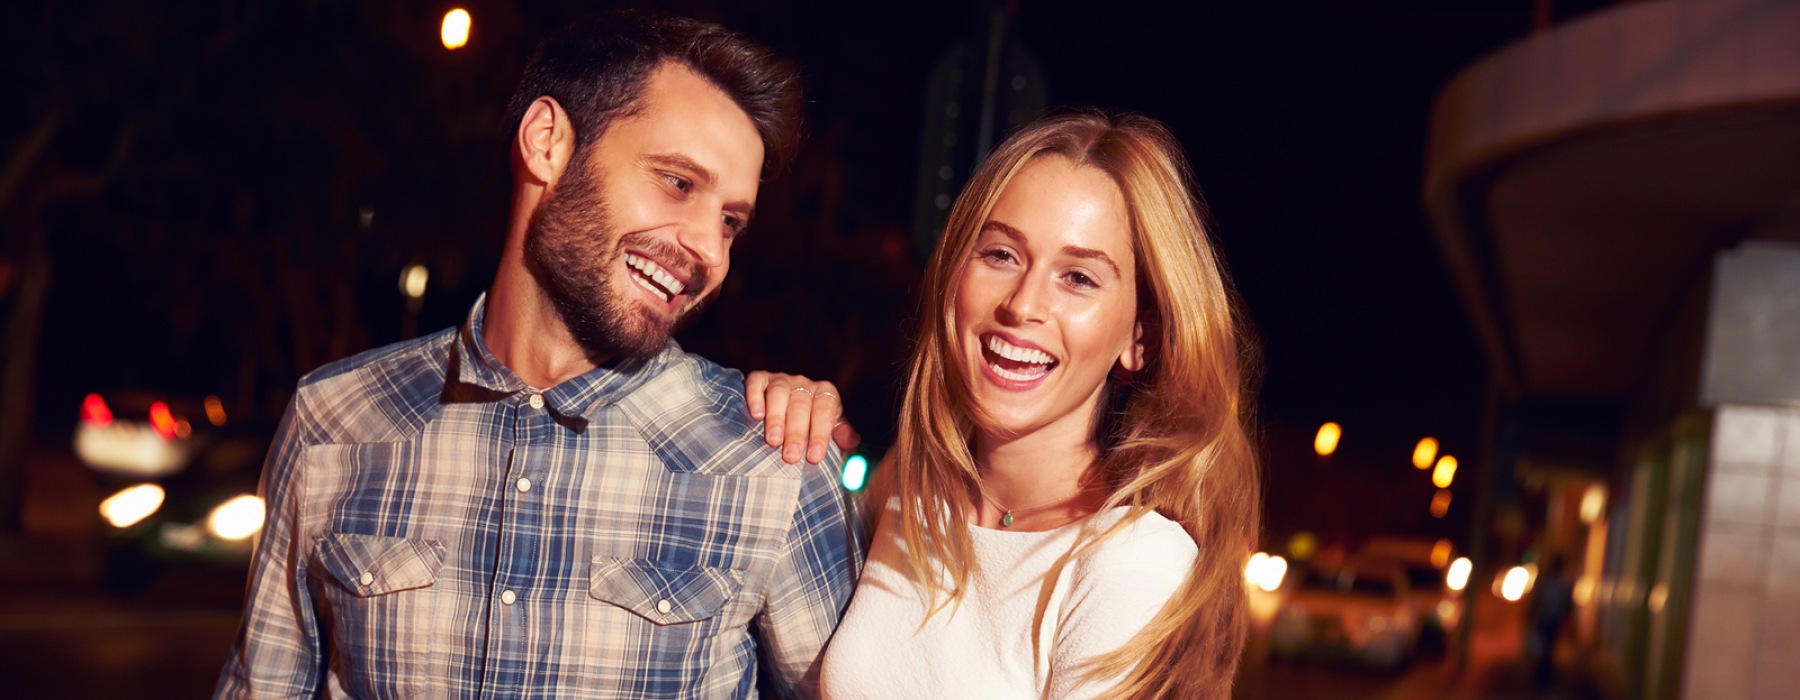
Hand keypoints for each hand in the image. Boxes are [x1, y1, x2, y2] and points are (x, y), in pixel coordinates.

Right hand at [745, 371, 861, 463]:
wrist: (787, 410)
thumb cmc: (812, 426)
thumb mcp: (830, 430)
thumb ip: (841, 435)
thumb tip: (852, 441)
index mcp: (825, 394)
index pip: (825, 411)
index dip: (820, 434)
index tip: (814, 457)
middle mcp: (804, 384)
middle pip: (801, 405)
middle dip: (796, 432)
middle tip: (791, 456)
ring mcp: (782, 380)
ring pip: (779, 393)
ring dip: (776, 417)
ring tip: (773, 441)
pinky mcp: (761, 379)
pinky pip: (757, 382)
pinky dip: (755, 396)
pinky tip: (756, 415)